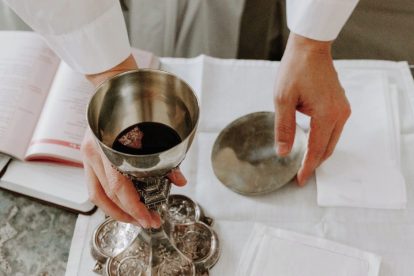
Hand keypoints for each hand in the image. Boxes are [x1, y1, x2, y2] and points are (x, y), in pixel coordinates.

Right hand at [82, 55, 186, 227]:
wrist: (114, 85)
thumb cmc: (134, 104)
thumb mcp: (152, 129)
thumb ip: (165, 156)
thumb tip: (179, 180)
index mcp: (109, 145)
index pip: (119, 187)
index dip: (135, 208)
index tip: (150, 219)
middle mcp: (94, 152)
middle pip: (106, 196)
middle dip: (127, 214)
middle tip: (146, 222)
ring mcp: (88, 152)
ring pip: (96, 194)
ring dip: (115, 210)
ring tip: (133, 218)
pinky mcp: (89, 153)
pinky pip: (95, 183)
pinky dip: (109, 197)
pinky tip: (122, 202)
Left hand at [273, 33, 350, 184]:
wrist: (310, 48)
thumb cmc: (295, 70)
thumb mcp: (283, 100)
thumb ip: (284, 128)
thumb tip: (283, 152)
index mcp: (326, 115)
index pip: (317, 150)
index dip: (308, 167)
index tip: (299, 180)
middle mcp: (340, 114)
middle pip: (328, 148)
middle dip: (314, 163)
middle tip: (300, 175)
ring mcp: (342, 109)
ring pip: (332, 140)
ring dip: (319, 152)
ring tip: (304, 162)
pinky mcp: (340, 104)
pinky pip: (333, 129)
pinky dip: (323, 139)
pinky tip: (311, 143)